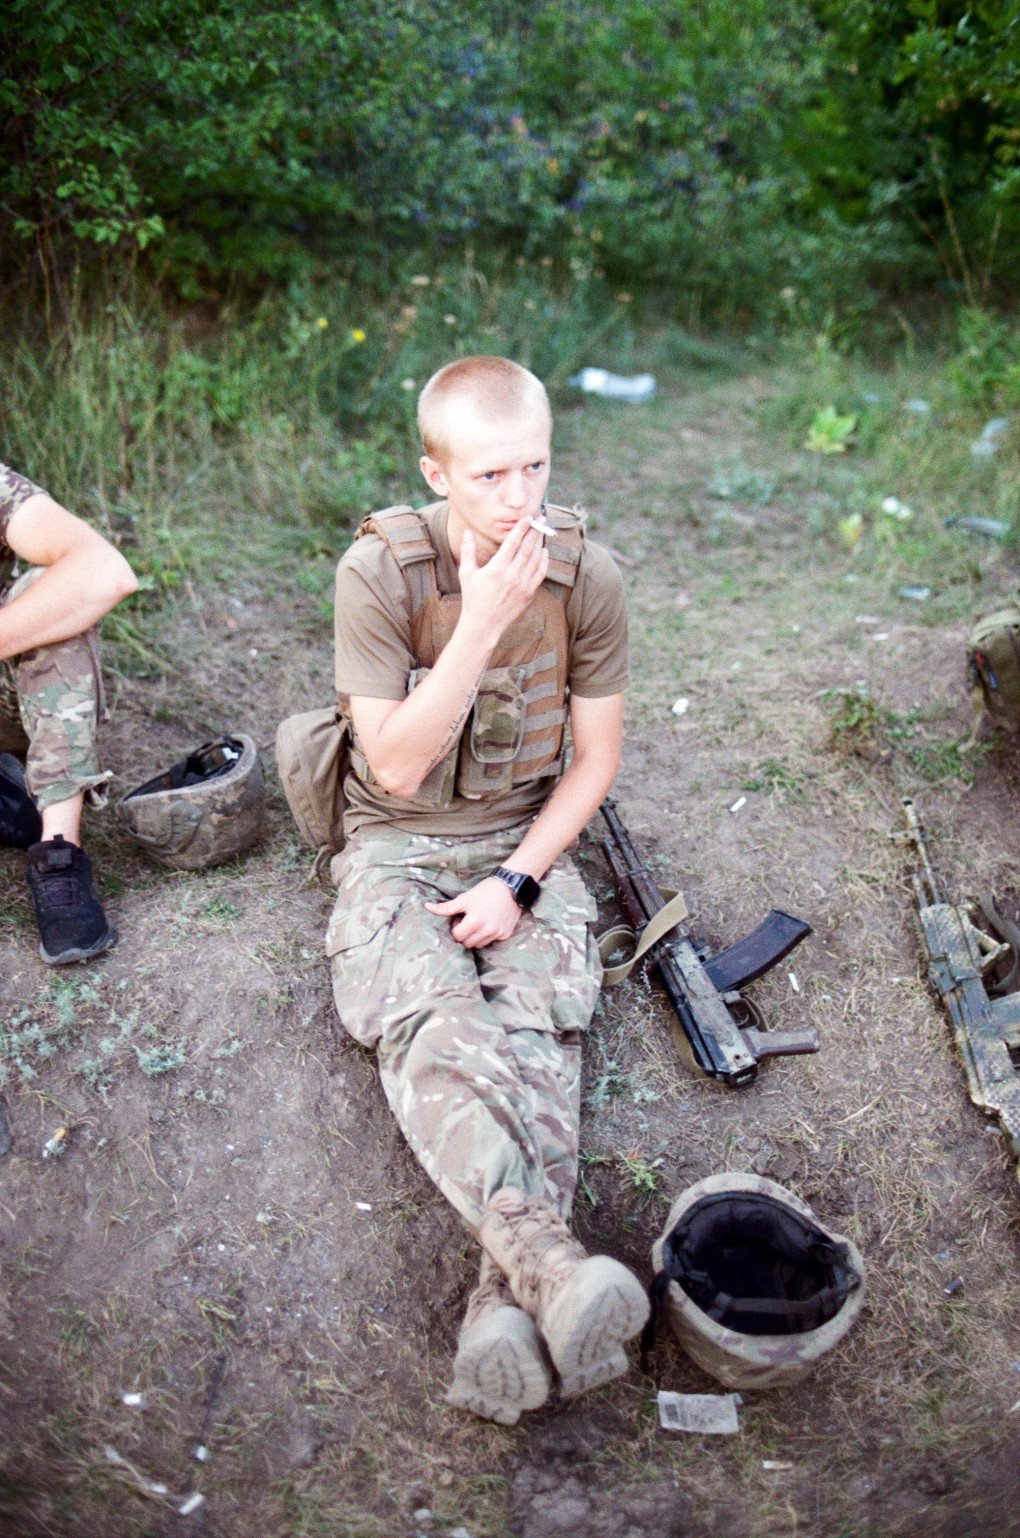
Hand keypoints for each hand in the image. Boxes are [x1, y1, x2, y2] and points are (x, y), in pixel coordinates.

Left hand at [424, 877, 523, 947]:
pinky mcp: (506, 934)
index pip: (457, 936)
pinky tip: (490, 922)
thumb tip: (426, 907)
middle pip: (467, 943)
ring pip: (479, 945)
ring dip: (475, 936)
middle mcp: (488, 929)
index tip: (460, 918)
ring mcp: (498, 933)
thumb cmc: (485, 891)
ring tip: (479, 922)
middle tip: (469, 920)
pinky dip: (488, 935)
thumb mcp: (465, 898)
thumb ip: (446, 907)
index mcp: (476, 920)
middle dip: (465, 934)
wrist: (512, 886)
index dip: (456, 927)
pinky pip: (491, 941)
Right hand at [459, 520, 548, 640]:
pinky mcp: (529, 593)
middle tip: (541, 518)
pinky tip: (544, 551)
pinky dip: (544, 561)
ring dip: (540, 543)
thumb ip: (468, 551)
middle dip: (535, 531)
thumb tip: (467, 532)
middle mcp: (512, 575)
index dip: (521, 528)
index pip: (512, 542)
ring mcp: (522, 585)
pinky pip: (540, 573)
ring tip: (543, 531)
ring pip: (536, 559)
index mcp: (496, 569)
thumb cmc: (472, 598)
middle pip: (527, 548)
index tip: (527, 517)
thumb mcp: (466, 573)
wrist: (483, 624)